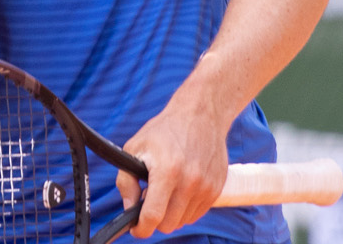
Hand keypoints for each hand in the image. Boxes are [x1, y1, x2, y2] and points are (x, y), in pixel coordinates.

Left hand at [116, 99, 230, 237]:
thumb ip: (126, 179)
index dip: (141, 228)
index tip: (136, 229)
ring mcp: (206, 188)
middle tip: (148, 202)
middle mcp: (190, 182)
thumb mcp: (135, 147)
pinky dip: (184, 209)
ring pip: (182, 221)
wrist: (201, 115)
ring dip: (171, 214)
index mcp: (167, 171)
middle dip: (154, 219)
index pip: (153, 215)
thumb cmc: (165, 130)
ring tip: (165, 192)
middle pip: (168, 224)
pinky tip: (178, 190)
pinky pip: (196, 214)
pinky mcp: (216, 189)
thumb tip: (128, 207)